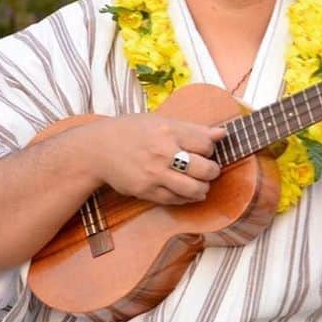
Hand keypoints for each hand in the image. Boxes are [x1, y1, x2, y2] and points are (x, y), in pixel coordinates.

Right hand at [86, 113, 224, 205]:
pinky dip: (186, 197)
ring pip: (194, 189)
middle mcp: (163, 153)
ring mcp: (155, 174)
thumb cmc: (132, 131)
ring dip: (203, 188)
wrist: (99, 149)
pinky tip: (185, 191)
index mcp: (169, 131)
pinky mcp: (146, 191)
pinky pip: (176, 200)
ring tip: (201, 183)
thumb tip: (222, 133)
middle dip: (213, 171)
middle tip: (209, 170)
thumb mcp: (162, 121)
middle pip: (205, 169)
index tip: (206, 150)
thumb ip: (193, 129)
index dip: (211, 148)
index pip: (207, 144)